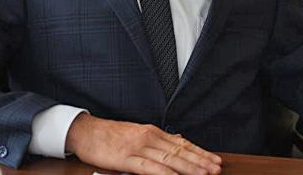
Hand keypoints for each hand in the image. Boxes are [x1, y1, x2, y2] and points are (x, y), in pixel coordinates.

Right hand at [65, 113, 221, 174]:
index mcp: (153, 132)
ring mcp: (138, 148)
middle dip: (201, 161)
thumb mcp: (137, 133)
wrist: (85, 131)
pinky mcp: (126, 159)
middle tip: (217, 169)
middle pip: (180, 152)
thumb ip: (158, 139)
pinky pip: (149, 168)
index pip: (183, 144)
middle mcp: (149, 137)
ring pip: (169, 159)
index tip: (216, 160)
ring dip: (189, 168)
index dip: (201, 153)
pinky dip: (165, 173)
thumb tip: (180, 141)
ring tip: (205, 174)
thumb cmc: (110, 135)